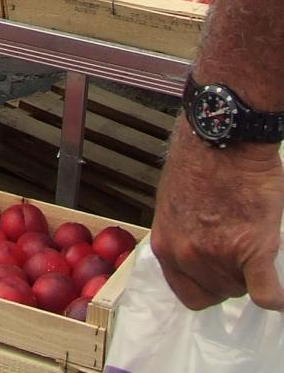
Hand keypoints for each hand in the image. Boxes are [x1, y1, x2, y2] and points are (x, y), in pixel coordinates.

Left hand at [151, 122, 283, 309]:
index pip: (187, 292)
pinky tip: (279, 295)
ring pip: (242, 289)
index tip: (219, 271)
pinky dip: (275, 296)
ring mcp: (218, 255)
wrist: (224, 142)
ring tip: (252, 239)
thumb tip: (197, 251)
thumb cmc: (200, 165)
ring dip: (251, 273)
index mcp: (166, 245)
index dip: (207, 284)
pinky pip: (266, 292)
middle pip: (218, 290)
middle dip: (231, 275)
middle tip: (239, 245)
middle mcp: (186, 255)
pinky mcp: (253, 251)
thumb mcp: (174, 206)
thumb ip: (182, 235)